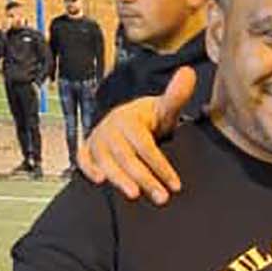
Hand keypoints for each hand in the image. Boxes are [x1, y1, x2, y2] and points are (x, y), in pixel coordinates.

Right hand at [79, 66, 192, 202]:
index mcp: (129, 119)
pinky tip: (99, 181)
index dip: (160, 165)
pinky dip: (88, 168)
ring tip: (133, 195)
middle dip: (144, 178)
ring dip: (118, 179)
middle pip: (126, 156)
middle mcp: (111, 129)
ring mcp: (98, 140)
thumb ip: (176, 96)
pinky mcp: (88, 150)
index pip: (145, 145)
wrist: (125, 121)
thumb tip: (188, 73)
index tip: (175, 184)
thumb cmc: (148, 120)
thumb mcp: (164, 109)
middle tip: (161, 198)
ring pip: (105, 161)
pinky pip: (83, 158)